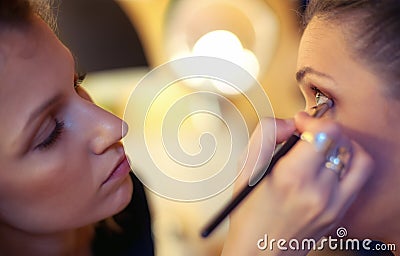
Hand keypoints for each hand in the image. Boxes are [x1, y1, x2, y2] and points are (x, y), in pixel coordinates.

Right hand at [222, 113, 373, 255]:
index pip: (326, 132)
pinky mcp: (339, 212)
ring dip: (339, 145)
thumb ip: (267, 134)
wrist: (260, 250)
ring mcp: (333, 203)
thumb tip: (290, 123)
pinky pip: (357, 177)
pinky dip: (347, 162)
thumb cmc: (249, 212)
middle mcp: (318, 191)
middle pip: (341, 141)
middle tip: (306, 134)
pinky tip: (329, 164)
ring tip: (321, 148)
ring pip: (355, 157)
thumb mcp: (246, 167)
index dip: (313, 120)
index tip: (300, 123)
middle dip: (322, 130)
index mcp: (292, 177)